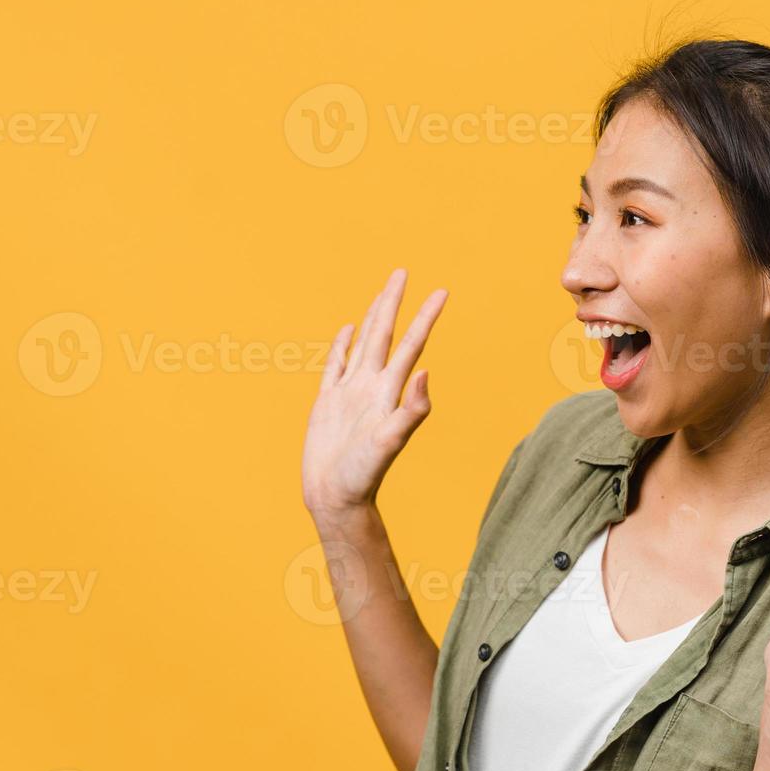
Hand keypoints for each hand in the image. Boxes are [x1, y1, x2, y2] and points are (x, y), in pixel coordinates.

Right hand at [302, 268, 447, 519]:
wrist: (336, 498)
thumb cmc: (362, 476)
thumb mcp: (389, 442)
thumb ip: (410, 411)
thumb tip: (425, 373)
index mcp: (388, 392)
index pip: (411, 345)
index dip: (425, 318)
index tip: (442, 292)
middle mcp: (372, 387)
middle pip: (385, 334)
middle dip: (394, 303)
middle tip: (403, 272)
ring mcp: (350, 393)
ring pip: (363, 344)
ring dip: (373, 317)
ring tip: (383, 294)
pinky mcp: (328, 402)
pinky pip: (335, 365)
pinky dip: (341, 346)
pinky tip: (348, 331)